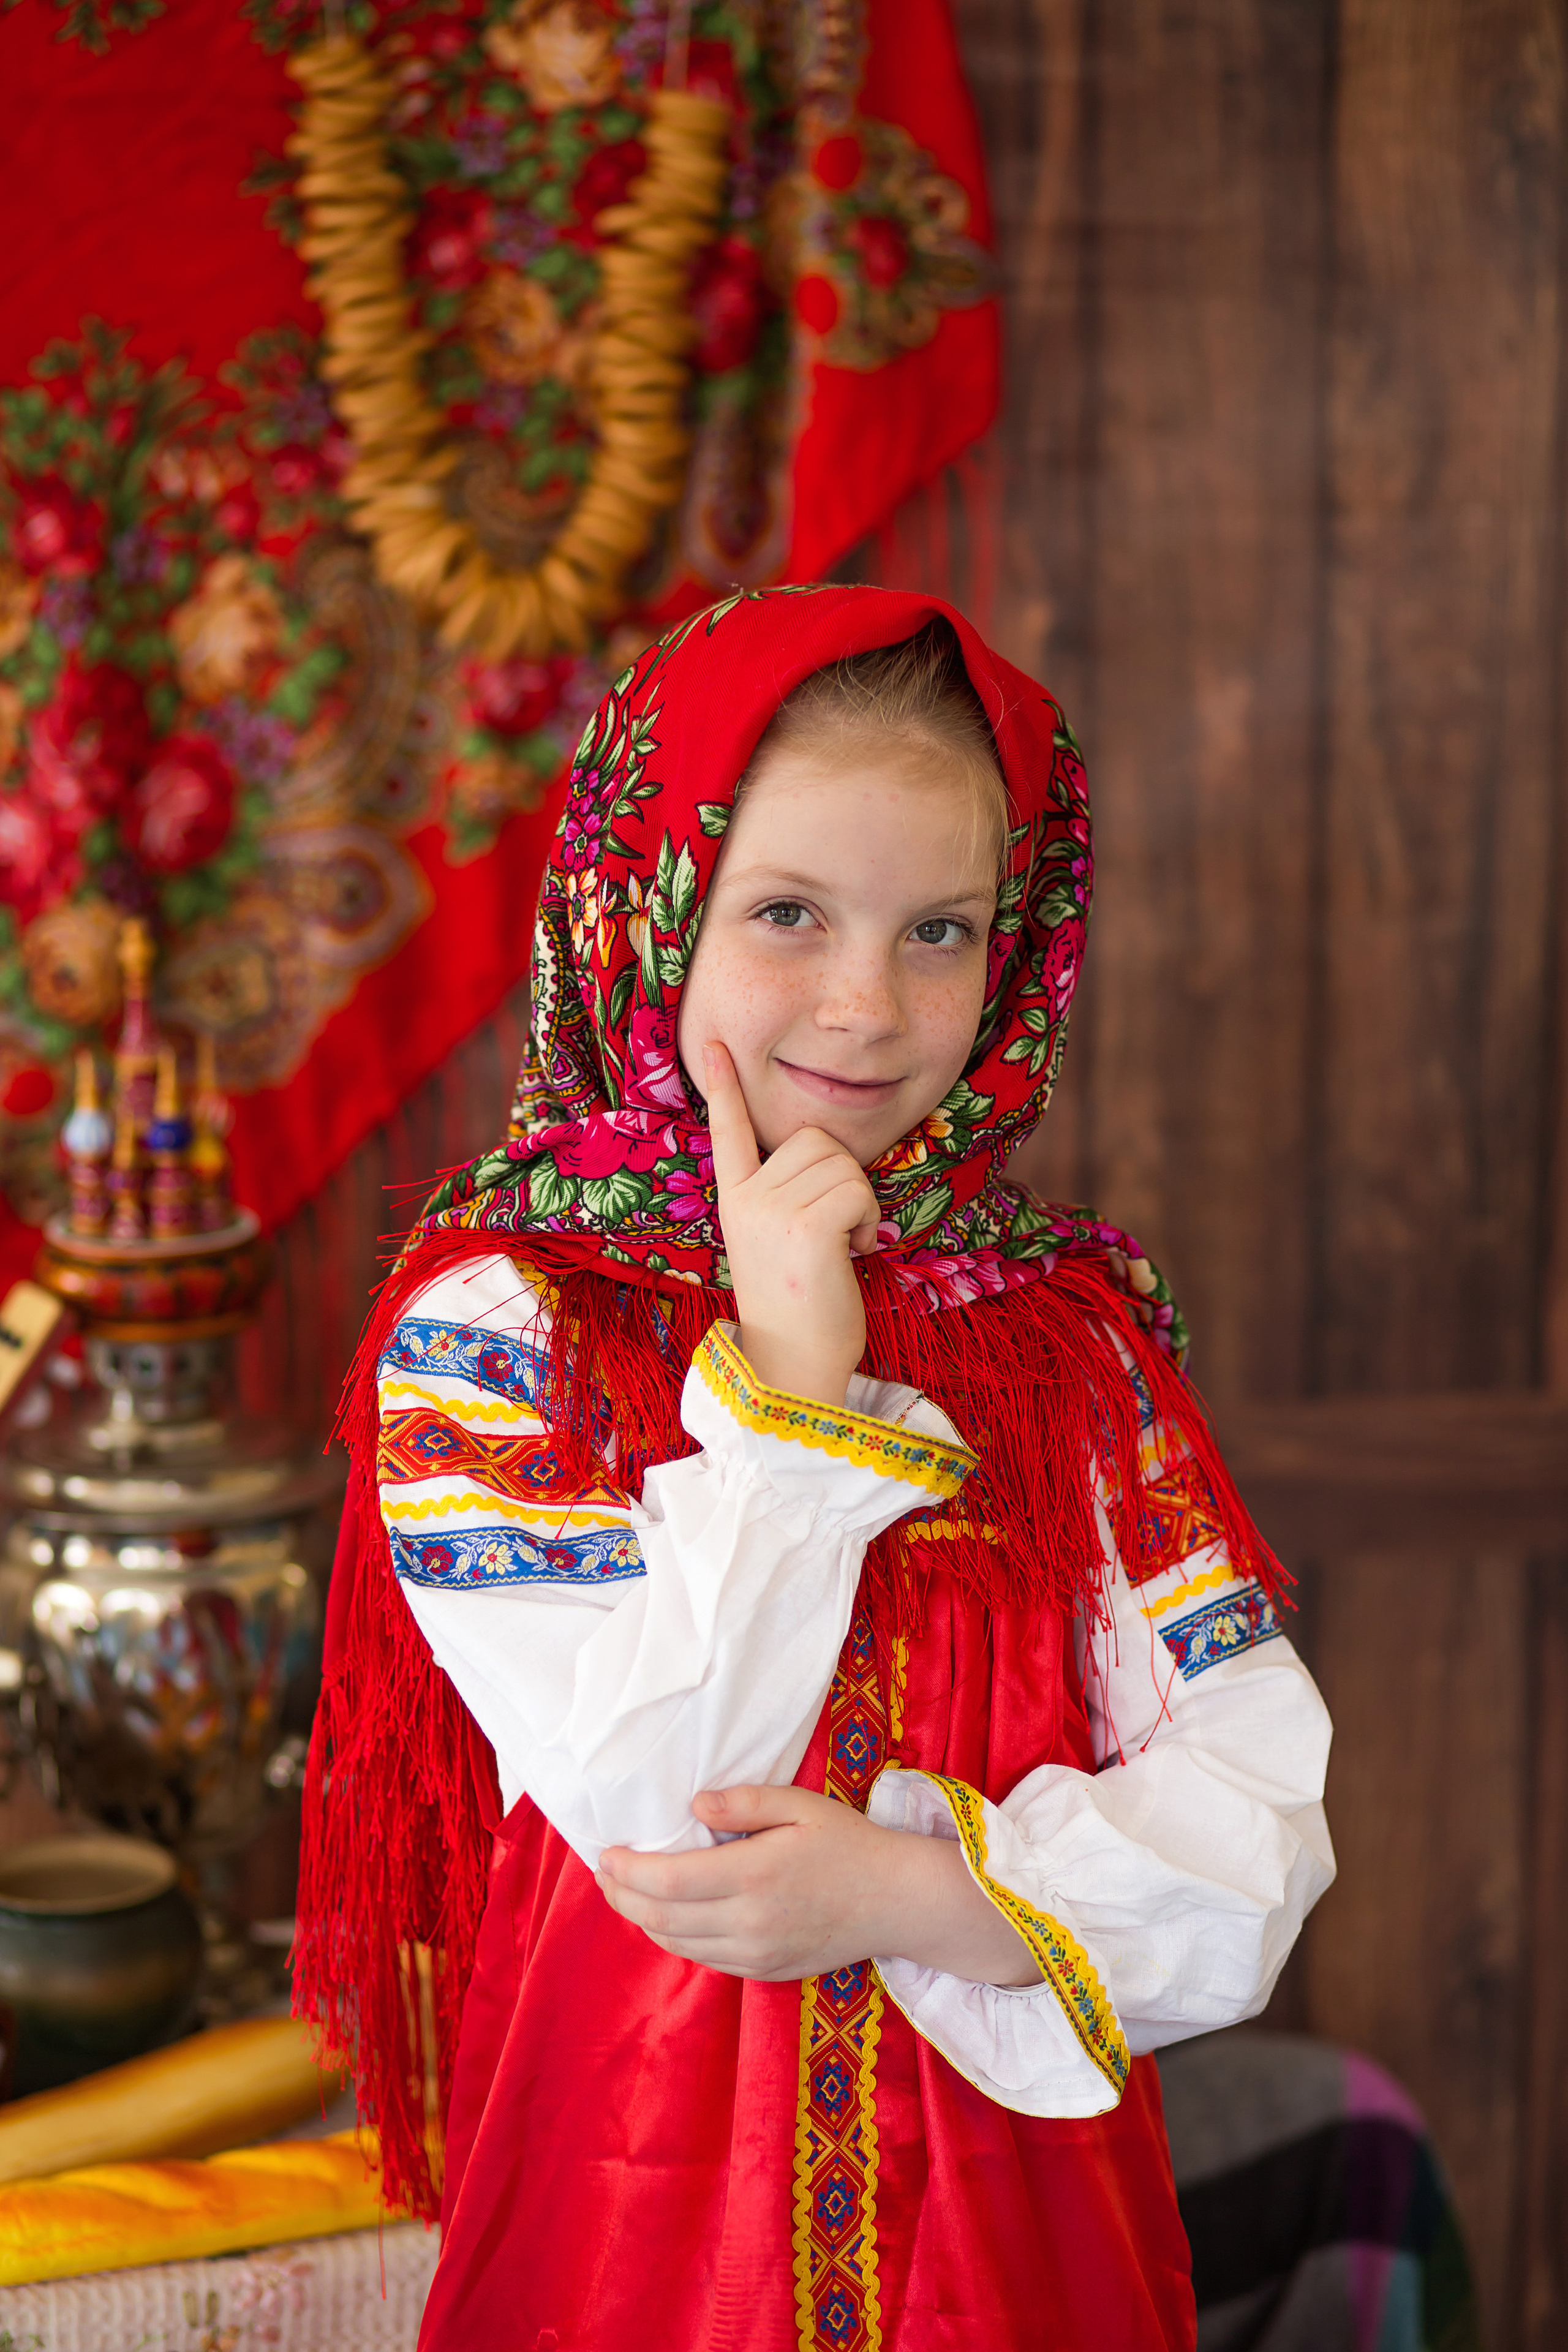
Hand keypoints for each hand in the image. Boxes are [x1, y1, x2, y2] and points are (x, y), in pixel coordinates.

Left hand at [596, 1783, 1041, 1986]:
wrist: (897, 1901)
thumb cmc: (849, 1844)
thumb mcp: (800, 1805)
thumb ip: (742, 1804)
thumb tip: (692, 1808)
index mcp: (754, 1876)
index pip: (668, 1881)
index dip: (627, 1871)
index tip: (606, 1852)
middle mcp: (749, 1923)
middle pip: (661, 1918)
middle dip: (622, 1895)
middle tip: (605, 1871)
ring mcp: (756, 1955)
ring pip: (677, 1944)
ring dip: (643, 1918)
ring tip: (627, 1891)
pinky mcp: (765, 1972)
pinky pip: (704, 1959)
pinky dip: (675, 1938)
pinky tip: (669, 1915)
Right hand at [703, 1042, 879, 1404]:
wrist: (792, 1364)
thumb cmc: (800, 1308)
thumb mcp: (779, 1242)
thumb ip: (788, 1198)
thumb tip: (827, 1163)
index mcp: (736, 1199)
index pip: (728, 1131)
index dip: (723, 1084)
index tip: (713, 1043)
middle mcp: (748, 1197)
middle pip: (815, 1138)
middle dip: (842, 1176)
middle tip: (835, 1228)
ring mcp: (772, 1209)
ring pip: (844, 1164)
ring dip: (859, 1202)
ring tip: (841, 1246)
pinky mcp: (805, 1225)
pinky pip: (859, 1189)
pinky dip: (868, 1220)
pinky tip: (852, 1253)